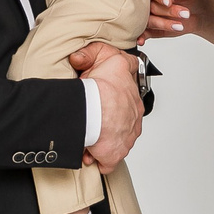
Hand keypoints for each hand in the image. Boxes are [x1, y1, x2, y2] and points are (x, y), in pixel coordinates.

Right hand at [72, 43, 141, 168]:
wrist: (94, 107)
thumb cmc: (100, 86)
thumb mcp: (103, 56)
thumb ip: (95, 53)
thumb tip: (80, 58)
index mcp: (133, 99)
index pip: (129, 102)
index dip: (115, 104)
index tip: (105, 105)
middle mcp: (133, 119)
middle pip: (122, 124)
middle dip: (107, 124)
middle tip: (92, 121)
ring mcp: (126, 138)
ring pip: (114, 142)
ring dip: (100, 141)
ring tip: (87, 135)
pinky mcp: (114, 154)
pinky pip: (107, 161)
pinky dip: (97, 158)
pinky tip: (87, 150)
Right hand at [142, 0, 202, 42]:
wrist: (198, 13)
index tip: (169, 2)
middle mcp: (149, 0)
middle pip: (150, 6)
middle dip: (166, 11)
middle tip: (184, 14)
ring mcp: (149, 15)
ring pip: (148, 20)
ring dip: (162, 24)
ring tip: (179, 26)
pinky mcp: (151, 28)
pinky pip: (144, 32)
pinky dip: (142, 37)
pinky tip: (141, 40)